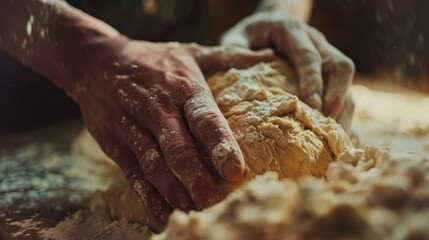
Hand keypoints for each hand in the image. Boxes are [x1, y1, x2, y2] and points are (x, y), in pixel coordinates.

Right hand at [72, 37, 273, 220]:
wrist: (95, 60)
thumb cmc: (152, 59)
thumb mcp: (190, 51)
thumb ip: (229, 56)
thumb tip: (269, 55)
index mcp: (182, 87)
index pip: (204, 118)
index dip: (220, 144)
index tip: (236, 170)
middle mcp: (158, 109)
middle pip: (178, 148)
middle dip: (196, 178)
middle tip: (215, 203)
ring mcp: (132, 127)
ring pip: (155, 165)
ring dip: (174, 191)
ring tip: (194, 212)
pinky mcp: (115, 143)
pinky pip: (133, 173)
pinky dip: (149, 195)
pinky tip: (165, 212)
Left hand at [222, 11, 354, 131]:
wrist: (265, 26)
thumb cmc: (248, 37)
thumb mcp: (234, 38)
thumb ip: (235, 50)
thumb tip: (262, 60)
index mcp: (291, 31)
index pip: (308, 55)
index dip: (313, 79)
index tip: (313, 104)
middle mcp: (315, 41)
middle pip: (339, 66)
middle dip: (337, 95)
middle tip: (329, 123)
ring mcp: (325, 56)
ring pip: (345, 81)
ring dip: (343, 109)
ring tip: (333, 136)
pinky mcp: (327, 71)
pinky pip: (343, 90)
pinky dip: (340, 112)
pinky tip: (330, 134)